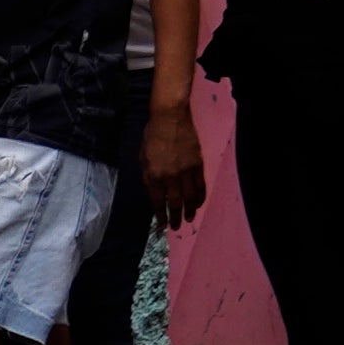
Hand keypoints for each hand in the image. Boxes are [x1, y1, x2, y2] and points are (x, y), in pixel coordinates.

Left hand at [145, 100, 209, 227]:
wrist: (170, 118)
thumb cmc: (152, 136)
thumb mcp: (142, 158)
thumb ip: (148, 177)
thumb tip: (154, 192)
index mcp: (155, 176)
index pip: (158, 202)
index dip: (161, 216)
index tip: (163, 225)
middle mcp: (171, 177)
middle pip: (176, 203)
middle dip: (176, 217)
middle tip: (178, 227)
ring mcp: (186, 171)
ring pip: (190, 197)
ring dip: (190, 210)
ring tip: (190, 218)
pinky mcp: (198, 164)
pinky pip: (201, 185)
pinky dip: (200, 196)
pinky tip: (199, 203)